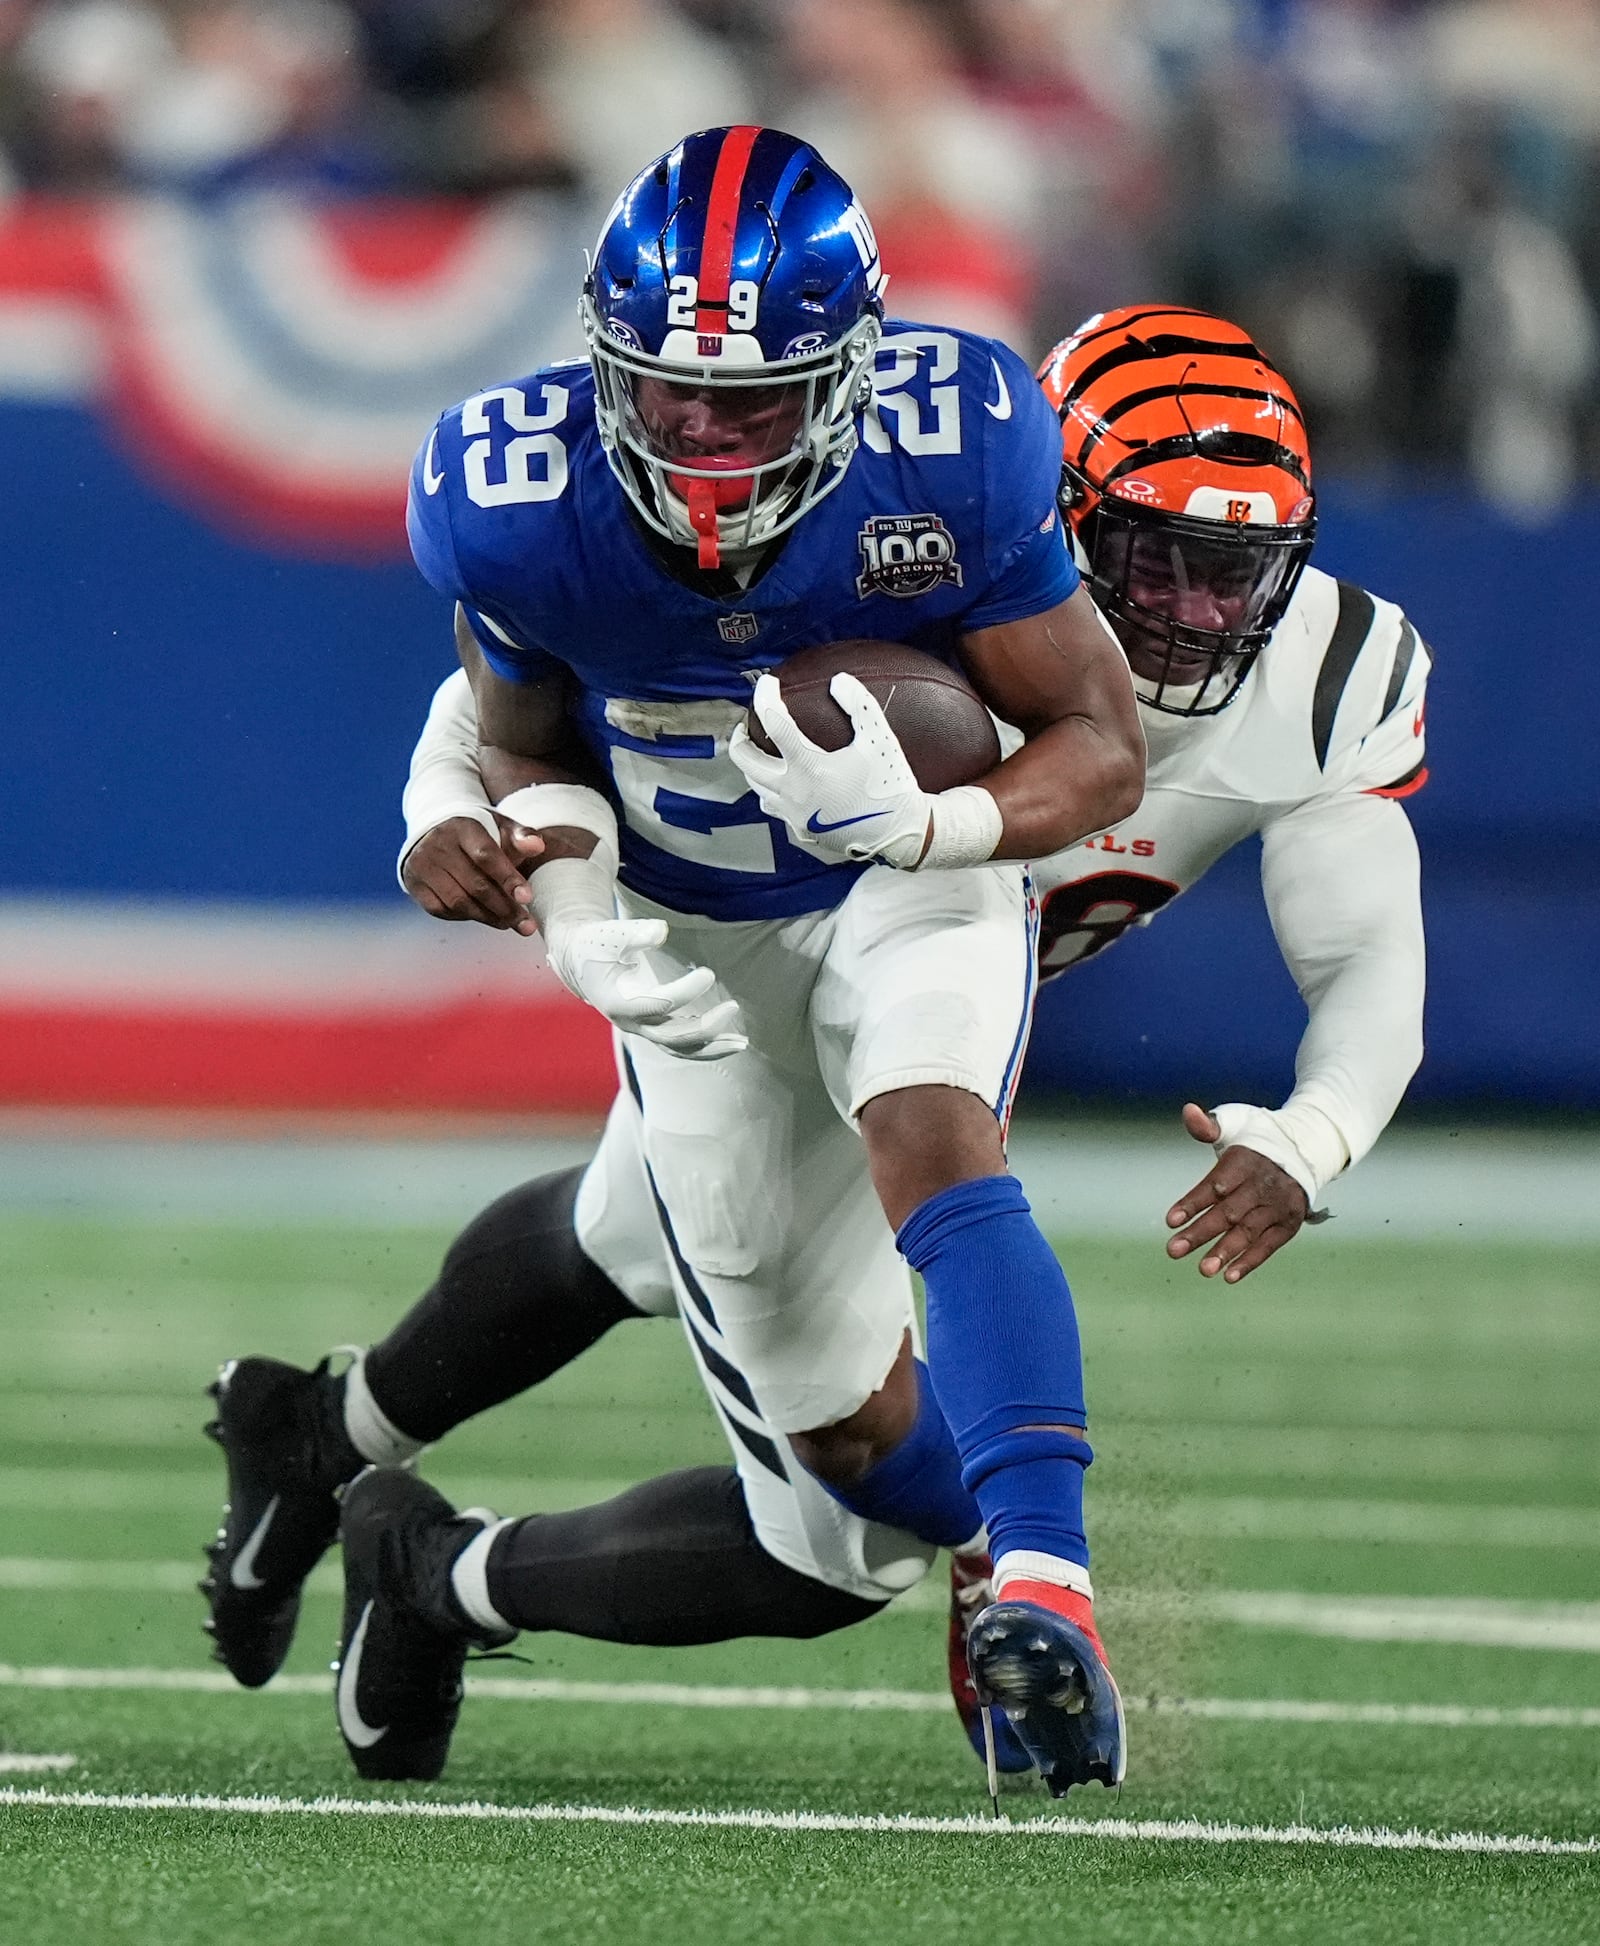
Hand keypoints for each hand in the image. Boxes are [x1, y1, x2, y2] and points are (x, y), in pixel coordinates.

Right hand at [402, 814, 543, 933]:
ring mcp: (423, 865)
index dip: (508, 879)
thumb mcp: (499, 828)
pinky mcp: (414, 884)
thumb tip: (537, 846)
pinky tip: (483, 916)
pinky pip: (442, 910)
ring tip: (509, 923)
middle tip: (526, 925)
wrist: (435, 833)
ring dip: (488, 917)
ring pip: (459, 902)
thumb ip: (521, 837)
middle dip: (505, 908)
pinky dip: (465, 917)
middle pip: (475, 885)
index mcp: (463, 827)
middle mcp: (438, 845)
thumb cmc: (477, 836)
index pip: (486, 856)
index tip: (527, 898)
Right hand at [540, 905, 746, 1060]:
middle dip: (705, 1027)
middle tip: (733, 1007)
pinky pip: (683, 1045)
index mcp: (618, 1002)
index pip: (658, 1005)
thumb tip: (661, 930)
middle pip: (672, 1037)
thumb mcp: (611, 934)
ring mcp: (643, 1029)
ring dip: (712, 1047)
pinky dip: (707, 1045)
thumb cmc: (598, 945)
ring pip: (680, 1050)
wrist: (582, 964)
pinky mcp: (654, 1028)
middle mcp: (631, 1023)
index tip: (708, 973)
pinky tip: (731, 1040)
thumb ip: (635, 933)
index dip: (685, 992)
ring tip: (741, 1043)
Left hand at [728, 672, 932, 867]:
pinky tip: (786, 783)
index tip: (768, 682)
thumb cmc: (890, 784)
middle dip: (739, 739)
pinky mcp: (800, 831)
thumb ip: (859, 705)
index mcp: (809, 767)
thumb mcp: (880, 739)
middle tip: (745, 725)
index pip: (774, 723)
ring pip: (756, 788)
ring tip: (761, 752)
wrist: (900, 834)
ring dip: (752, 767)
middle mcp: (793, 792)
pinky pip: (776, 808)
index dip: (766, 696)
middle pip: (746, 761)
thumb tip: (837, 680)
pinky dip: (773, 791)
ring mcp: (794, 815)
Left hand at [1164, 1101, 1309, 1282]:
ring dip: (1225, 1251)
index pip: (1216, 1185)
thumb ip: (1208, 1125)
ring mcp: (1278, 1206)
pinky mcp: (1289, 1224)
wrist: (1306, 1148)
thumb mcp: (1235, 1123)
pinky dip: (1250, 1261)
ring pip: (1248, 1231)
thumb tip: (1188, 1112)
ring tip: (1203, 1269)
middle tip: (1173, 1250)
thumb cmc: (1257, 1138)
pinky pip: (1269, 1245)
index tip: (1170, 1220)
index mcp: (1245, 1161)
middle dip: (1200, 1233)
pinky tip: (1229, 1276)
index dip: (1193, 1202)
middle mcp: (1263, 1185)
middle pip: (1229, 1212)